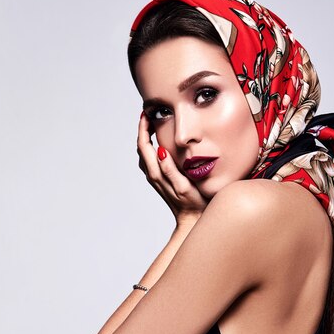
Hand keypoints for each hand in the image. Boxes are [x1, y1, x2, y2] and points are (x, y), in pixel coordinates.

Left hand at [137, 112, 208, 226]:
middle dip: (143, 129)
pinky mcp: (159, 179)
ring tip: (153, 124)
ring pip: (144, 153)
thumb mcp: (183, 186)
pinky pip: (149, 159)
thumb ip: (170, 169)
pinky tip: (158, 142)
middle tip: (149, 114)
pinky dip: (150, 146)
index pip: (144, 145)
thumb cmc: (192, 203)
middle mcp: (152, 174)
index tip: (146, 114)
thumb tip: (159, 150)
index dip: (143, 128)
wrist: (191, 219)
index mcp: (156, 173)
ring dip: (145, 137)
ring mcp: (154, 177)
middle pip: (141, 147)